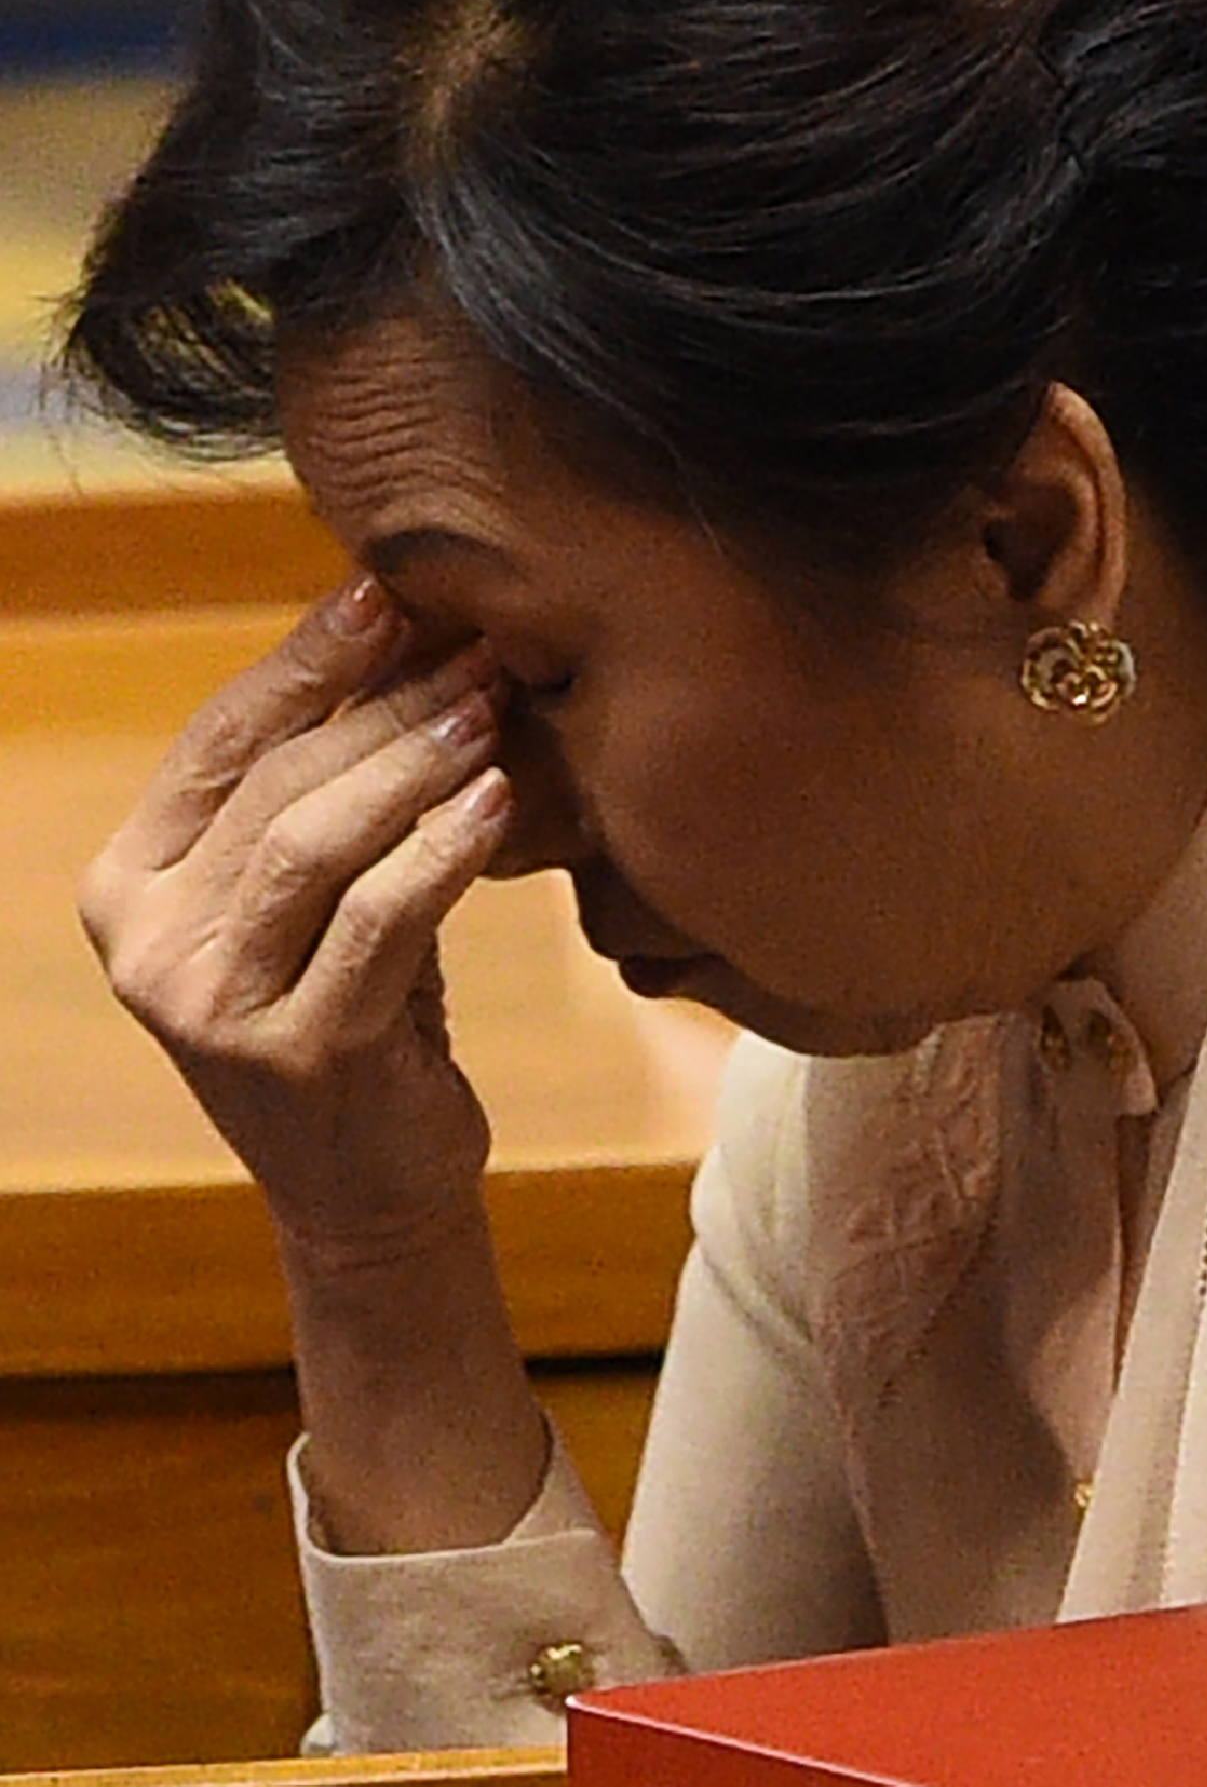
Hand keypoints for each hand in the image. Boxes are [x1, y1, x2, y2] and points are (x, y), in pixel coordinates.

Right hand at [78, 578, 517, 1251]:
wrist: (369, 1194)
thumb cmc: (353, 1013)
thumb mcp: (316, 896)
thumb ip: (324, 788)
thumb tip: (398, 627)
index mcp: (128, 885)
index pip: (216, 741)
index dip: (304, 659)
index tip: (385, 592)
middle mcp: (151, 946)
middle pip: (275, 784)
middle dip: (381, 703)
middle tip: (473, 649)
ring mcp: (214, 1006)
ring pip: (316, 843)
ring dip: (412, 762)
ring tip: (489, 708)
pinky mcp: (298, 1053)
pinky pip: (380, 920)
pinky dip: (443, 852)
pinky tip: (499, 803)